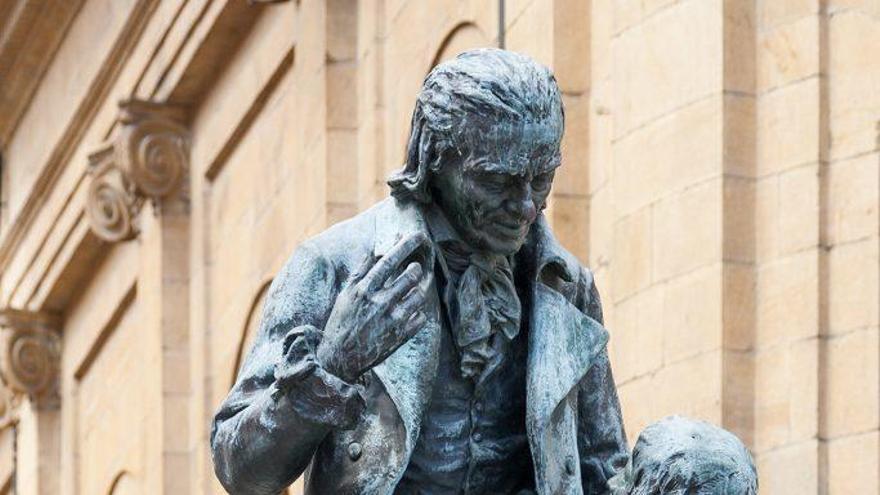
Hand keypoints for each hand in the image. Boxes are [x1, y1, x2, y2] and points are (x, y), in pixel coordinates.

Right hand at [316, 233, 430, 382]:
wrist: (339, 359)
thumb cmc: (341, 322)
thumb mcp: (345, 294)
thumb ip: (360, 272)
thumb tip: (374, 251)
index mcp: (363, 290)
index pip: (389, 261)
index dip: (405, 246)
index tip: (417, 236)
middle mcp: (379, 303)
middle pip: (409, 276)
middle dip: (415, 269)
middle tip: (414, 268)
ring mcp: (392, 320)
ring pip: (419, 295)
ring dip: (420, 288)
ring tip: (415, 287)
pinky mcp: (400, 336)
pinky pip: (420, 317)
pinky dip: (418, 312)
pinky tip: (410, 311)